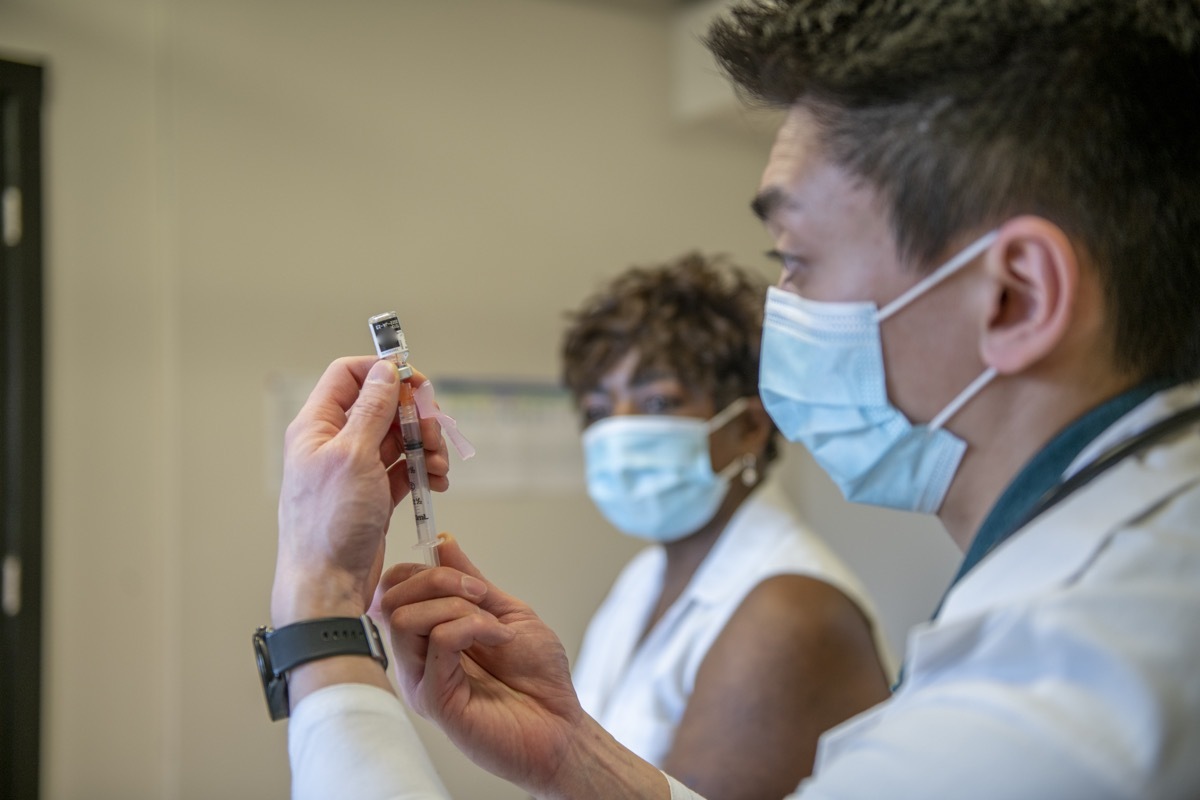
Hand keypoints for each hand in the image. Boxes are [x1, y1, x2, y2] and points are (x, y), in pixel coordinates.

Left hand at [272, 356, 448, 627]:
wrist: (328, 584)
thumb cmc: (330, 523)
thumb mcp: (353, 455)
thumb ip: (372, 409)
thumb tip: (384, 371)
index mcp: (317, 426)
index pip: (349, 375)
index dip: (384, 372)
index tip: (416, 382)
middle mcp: (334, 443)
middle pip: (382, 406)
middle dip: (415, 415)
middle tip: (434, 431)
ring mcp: (355, 470)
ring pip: (398, 438)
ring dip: (425, 444)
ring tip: (438, 465)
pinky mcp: (374, 495)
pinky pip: (404, 468)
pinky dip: (423, 470)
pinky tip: (437, 481)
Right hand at [379, 536, 668, 798]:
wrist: (561, 724)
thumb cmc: (538, 678)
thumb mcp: (506, 612)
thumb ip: (471, 580)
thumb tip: (443, 542)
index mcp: (429, 635)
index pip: (394, 590)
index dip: (422, 570)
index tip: (467, 577)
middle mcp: (417, 658)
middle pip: (392, 598)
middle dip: (439, 580)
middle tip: (480, 595)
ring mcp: (422, 679)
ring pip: (405, 618)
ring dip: (456, 605)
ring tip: (492, 623)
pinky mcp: (434, 698)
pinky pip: (437, 642)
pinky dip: (472, 626)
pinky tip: (500, 639)